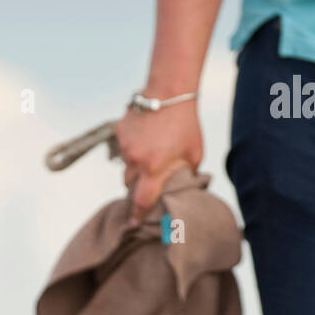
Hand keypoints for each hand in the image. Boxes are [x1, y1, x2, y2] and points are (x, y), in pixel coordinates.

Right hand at [114, 100, 203, 223]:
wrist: (170, 90)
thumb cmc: (186, 124)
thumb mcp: (194, 154)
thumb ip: (186, 174)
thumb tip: (184, 190)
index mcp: (154, 168)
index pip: (141, 201)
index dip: (137, 215)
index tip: (132, 225)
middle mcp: (136, 159)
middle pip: (129, 185)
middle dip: (136, 187)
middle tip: (147, 182)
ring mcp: (125, 145)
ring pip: (125, 167)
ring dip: (134, 167)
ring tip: (149, 155)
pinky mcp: (119, 131)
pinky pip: (122, 148)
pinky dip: (131, 148)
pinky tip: (145, 137)